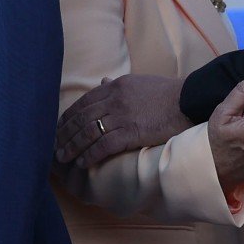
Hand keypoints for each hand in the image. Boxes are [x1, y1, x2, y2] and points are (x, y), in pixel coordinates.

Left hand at [57, 74, 188, 169]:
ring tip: (63, 157)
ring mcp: (122, 115)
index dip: (68, 117)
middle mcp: (114, 99)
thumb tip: (103, 80)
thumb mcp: (138, 82)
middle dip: (65, 134)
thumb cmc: (167, 93)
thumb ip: (118, 84)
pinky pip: (104, 145)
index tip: (58, 128)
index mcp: (114, 86)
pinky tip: (82, 163)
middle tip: (54, 146)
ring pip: (88, 132)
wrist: (189, 100)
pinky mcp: (132, 132)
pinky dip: (90, 154)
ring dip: (72, 146)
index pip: (83, 102)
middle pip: (81, 118)